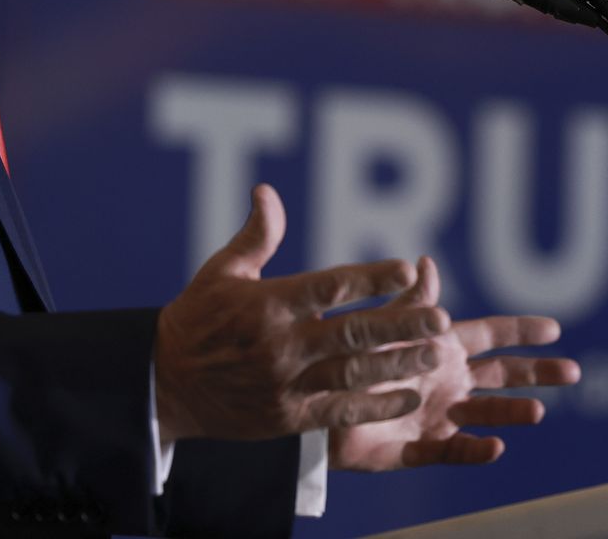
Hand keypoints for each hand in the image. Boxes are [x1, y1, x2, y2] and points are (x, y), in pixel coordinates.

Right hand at [154, 184, 451, 444]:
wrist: (164, 384)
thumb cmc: (197, 319)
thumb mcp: (221, 272)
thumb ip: (255, 235)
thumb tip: (266, 190)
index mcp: (268, 303)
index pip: (329, 287)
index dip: (370, 278)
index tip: (408, 270)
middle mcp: (280, 344)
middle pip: (352, 333)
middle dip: (401, 325)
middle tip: (443, 319)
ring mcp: (286, 384)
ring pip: (352, 374)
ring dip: (398, 364)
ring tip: (436, 355)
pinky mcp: (288, 417)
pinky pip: (340, 412)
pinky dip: (376, 406)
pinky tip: (408, 396)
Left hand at [329, 256, 581, 470]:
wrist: (309, 404)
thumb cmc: (342, 358)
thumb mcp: (379, 326)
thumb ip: (408, 303)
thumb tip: (428, 261)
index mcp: (440, 346)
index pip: (491, 335)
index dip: (522, 331)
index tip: (555, 327)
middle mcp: (446, 380)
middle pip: (502, 375)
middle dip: (537, 373)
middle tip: (574, 372)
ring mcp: (436, 414)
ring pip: (485, 414)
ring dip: (512, 412)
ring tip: (538, 411)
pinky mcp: (418, 447)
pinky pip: (452, 451)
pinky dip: (476, 451)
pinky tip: (496, 448)